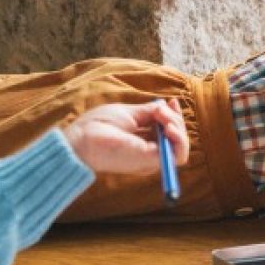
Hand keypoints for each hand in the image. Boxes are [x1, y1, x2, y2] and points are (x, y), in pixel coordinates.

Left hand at [63, 99, 189, 173]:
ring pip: (180, 145)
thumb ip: (149, 112)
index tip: (172, 102)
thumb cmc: (99, 126)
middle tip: (163, 109)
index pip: (168, 131)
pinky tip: (168, 127)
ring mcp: (151, 158)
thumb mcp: (129, 113)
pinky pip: (178, 154)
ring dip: (179, 127)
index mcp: (143, 140)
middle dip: (176, 118)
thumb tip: (166, 106)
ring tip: (165, 118)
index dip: (174, 116)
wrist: (84, 138)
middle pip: (176, 137)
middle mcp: (149, 151)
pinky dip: (179, 139)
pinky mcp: (152, 162)